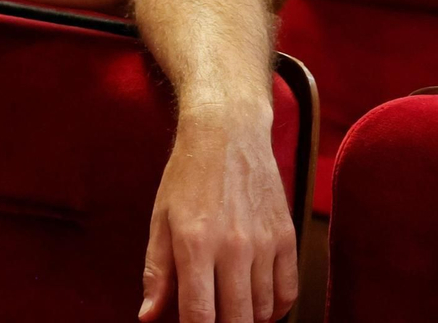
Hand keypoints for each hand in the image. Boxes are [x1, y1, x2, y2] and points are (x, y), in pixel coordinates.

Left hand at [139, 105, 298, 322]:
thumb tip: (149, 316)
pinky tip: (257, 304)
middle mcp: (234, 247)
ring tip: (228, 308)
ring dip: (246, 318)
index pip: (200, 314)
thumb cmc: (187, 177)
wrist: (227, 134)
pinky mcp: (287, 237)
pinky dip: (275, 308)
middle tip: (209, 316)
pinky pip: (288, 292)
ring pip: (263, 310)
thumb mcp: (160, 220)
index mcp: (194, 244)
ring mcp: (265, 243)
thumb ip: (156, 272)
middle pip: (236, 319)